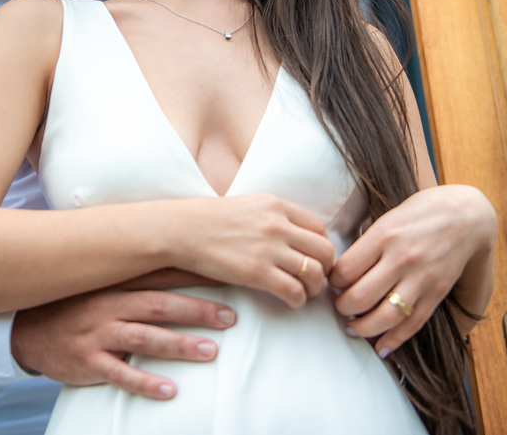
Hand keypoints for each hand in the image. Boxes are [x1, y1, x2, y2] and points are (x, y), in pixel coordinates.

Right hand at [11, 275, 234, 399]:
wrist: (25, 330)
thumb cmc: (72, 305)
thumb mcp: (98, 282)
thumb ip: (133, 275)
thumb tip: (177, 260)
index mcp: (114, 282)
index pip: (160, 274)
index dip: (193, 274)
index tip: (225, 275)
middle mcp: (107, 304)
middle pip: (159, 305)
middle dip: (196, 310)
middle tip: (230, 318)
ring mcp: (97, 333)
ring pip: (144, 338)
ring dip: (179, 345)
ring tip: (210, 352)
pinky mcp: (87, 361)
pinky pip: (119, 374)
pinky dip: (145, 382)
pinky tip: (169, 390)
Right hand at [173, 194, 334, 308]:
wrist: (180, 230)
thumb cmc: (209, 220)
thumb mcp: (248, 205)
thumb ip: (273, 216)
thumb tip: (292, 236)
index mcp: (276, 205)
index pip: (319, 227)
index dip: (321, 246)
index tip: (314, 259)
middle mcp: (278, 224)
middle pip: (324, 250)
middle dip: (325, 269)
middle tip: (315, 280)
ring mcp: (269, 249)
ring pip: (314, 273)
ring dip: (314, 288)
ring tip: (305, 294)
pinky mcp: (257, 272)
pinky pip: (294, 291)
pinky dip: (298, 300)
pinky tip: (291, 301)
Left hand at [329, 185, 496, 357]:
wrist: (466, 215)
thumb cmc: (422, 212)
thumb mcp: (387, 217)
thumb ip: (367, 243)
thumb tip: (342, 269)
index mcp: (384, 235)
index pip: (345, 270)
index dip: (333, 282)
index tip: (332, 284)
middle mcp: (401, 258)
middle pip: (360, 297)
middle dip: (343, 308)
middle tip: (339, 307)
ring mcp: (421, 278)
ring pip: (386, 316)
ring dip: (364, 329)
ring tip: (353, 329)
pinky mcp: (437, 292)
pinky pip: (413, 323)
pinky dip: (395, 340)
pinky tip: (382, 347)